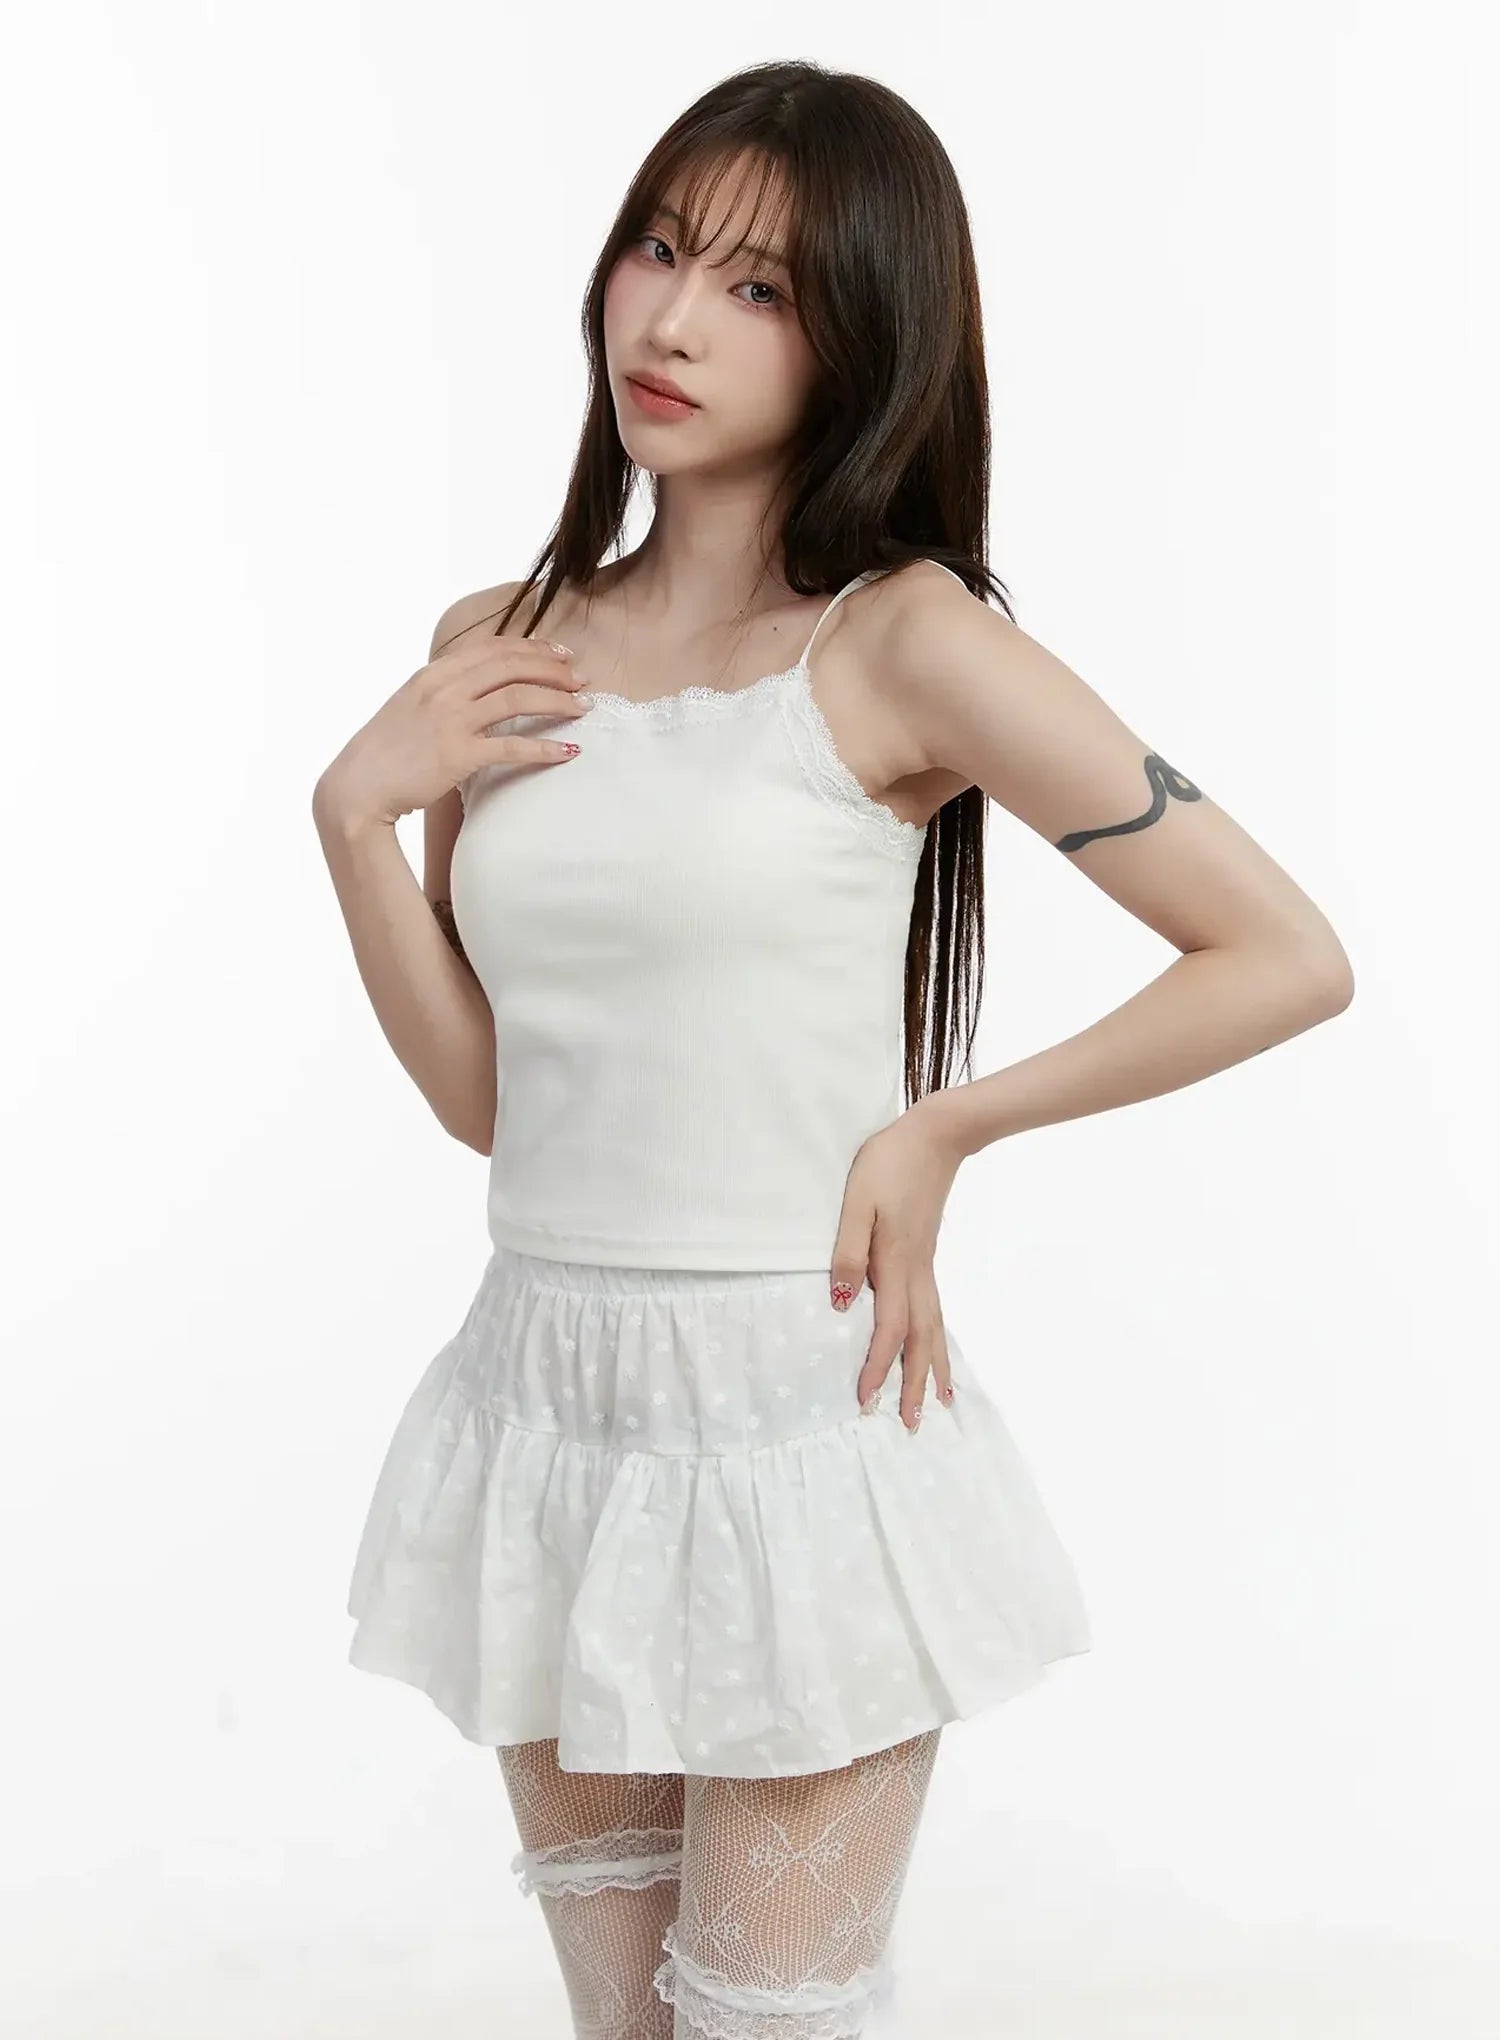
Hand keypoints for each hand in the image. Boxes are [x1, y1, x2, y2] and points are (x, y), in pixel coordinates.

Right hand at [314, 631, 592, 829]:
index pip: (493, 648)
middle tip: (582, 678)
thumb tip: (478, 689)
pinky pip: (512, 747)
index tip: (561, 653)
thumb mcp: (410, 707)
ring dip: (558, 700)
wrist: (357, 787)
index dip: (533, 647)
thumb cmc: (385, 752)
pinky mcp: (458, 756)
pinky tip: (569, 751)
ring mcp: (450, 720)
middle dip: (554, 668)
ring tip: (583, 707)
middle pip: (512, 665)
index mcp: (433, 673)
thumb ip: (443, 692)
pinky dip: (546, 748)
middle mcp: (443, 689)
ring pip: (518, 697)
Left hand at [828, 1093, 969, 1432]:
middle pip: (919, 1340)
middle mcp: (917, 1272)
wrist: (936, 1136)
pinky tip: (936, 1346)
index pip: (887, 1330)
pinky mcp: (926, 1254)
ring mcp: (926, 1264)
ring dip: (932, 1367)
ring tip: (940, 1402)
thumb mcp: (857, 1203)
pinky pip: (935, 1309)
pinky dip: (937, 1338)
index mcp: (896, 1265)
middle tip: (912, 1425)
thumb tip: (841, 1303)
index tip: (866, 1402)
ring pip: (933, 1328)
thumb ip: (846, 1252)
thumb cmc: (889, 1164)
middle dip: (914, 1384)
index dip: (877, 1368)